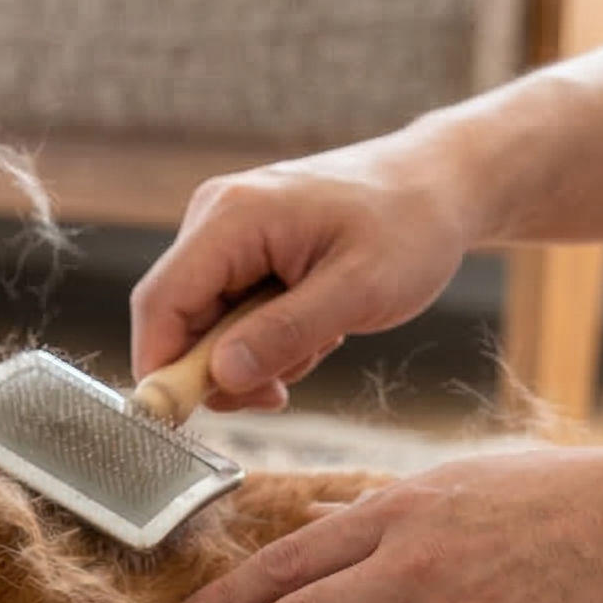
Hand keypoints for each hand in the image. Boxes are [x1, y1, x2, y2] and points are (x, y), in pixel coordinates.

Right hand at [130, 141, 484, 410]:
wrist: (441, 183)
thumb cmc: (411, 224)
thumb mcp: (358, 289)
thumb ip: (284, 333)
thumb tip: (220, 377)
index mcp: (233, 216)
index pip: (161, 303)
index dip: (163, 368)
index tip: (187, 419)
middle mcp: (215, 218)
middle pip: (178, 319)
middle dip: (222, 370)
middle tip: (281, 391)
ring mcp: (226, 232)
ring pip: (206, 324)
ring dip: (254, 356)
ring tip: (320, 339)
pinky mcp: (242, 249)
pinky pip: (230, 314)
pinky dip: (266, 338)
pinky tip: (314, 325)